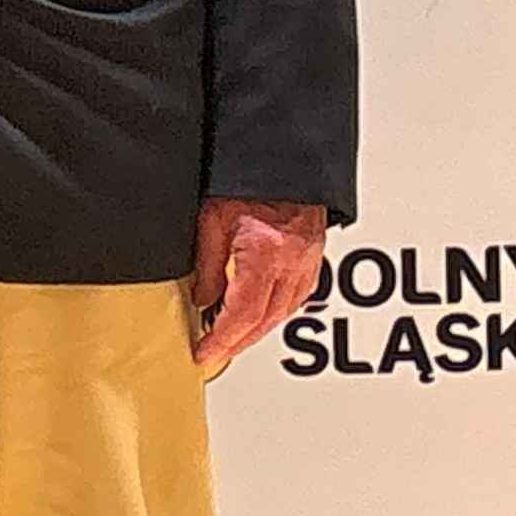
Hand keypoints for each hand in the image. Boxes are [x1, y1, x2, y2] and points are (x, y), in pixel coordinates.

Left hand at [190, 196, 326, 376]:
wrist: (282, 162)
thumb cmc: (246, 181)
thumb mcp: (212, 220)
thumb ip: (208, 265)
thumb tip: (203, 300)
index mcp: (265, 254)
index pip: (243, 313)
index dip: (223, 339)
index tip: (205, 352)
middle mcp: (292, 262)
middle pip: (266, 319)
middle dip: (238, 341)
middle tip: (215, 352)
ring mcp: (307, 261)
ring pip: (284, 311)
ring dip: (257, 330)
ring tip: (232, 338)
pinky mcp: (313, 256)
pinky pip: (296, 296)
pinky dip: (275, 311)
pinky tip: (260, 315)